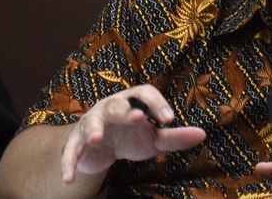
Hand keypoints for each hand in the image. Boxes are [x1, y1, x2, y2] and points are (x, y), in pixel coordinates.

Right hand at [61, 84, 205, 183]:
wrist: (100, 147)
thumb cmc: (132, 136)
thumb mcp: (154, 138)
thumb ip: (175, 136)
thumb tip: (202, 134)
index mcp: (132, 101)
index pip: (145, 93)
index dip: (157, 103)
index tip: (170, 120)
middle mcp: (110, 107)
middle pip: (116, 104)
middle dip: (125, 111)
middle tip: (137, 118)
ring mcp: (91, 122)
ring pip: (90, 121)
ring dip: (93, 129)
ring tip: (96, 139)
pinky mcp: (76, 141)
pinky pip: (71, 150)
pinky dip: (69, 163)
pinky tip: (69, 178)